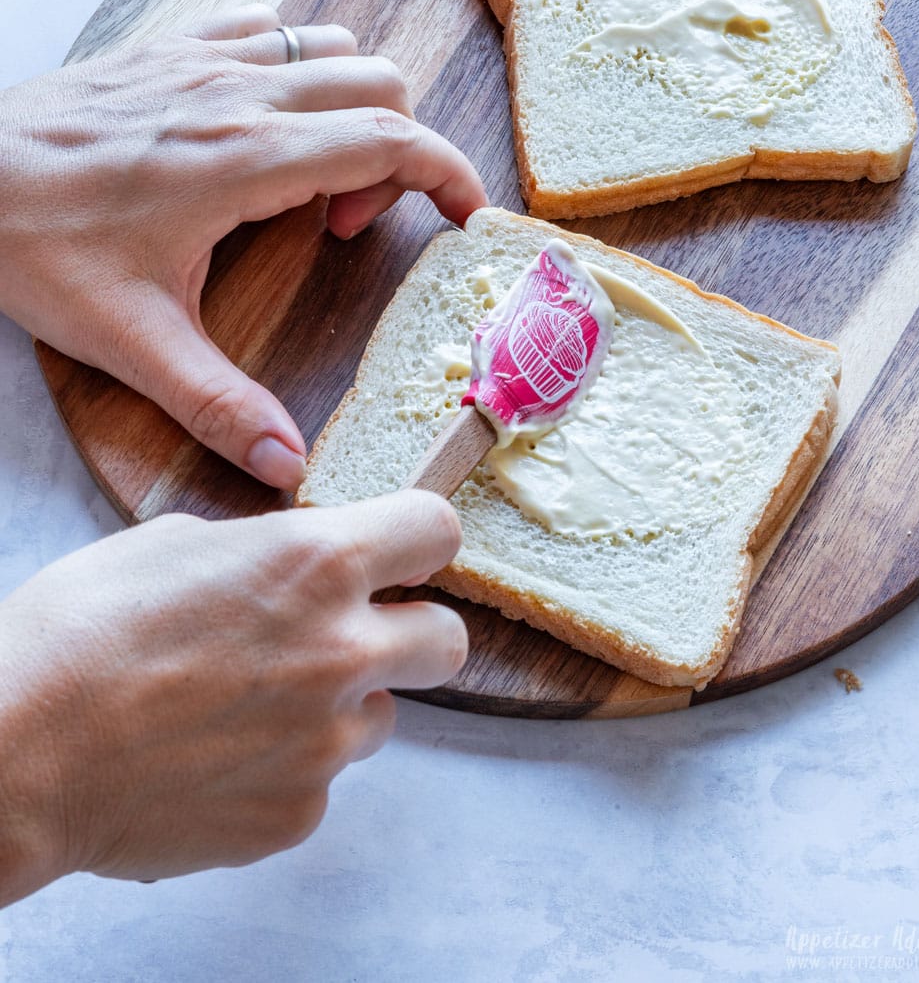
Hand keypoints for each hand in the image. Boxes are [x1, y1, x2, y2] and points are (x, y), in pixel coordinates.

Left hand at [0, 5, 485, 488]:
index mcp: (248, 158)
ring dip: (346, 104)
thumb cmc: (38, 248)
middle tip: (337, 229)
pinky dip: (289, 63)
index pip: (389, 138)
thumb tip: (289, 469)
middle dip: (392, 152)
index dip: (447, 170)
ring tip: (300, 176)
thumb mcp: (133, 341)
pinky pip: (263, 27)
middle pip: (377, 85)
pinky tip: (257, 116)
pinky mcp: (167, 47)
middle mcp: (239, 93)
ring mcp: (202, 59)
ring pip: (328, 48)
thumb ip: (219, 404)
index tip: (466, 213)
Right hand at [0, 491, 466, 903]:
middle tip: (347, 634)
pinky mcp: (296, 815)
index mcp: (316, 563)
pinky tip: (216, 756)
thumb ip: (263, 552)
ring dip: (337, 704)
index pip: (436, 531)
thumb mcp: (176, 543)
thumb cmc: (81, 632)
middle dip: (409, 632)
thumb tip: (287, 566)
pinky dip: (285, 767)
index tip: (398, 551)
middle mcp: (342, 651)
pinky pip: (321, 782)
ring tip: (250, 703)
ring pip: (379, 716)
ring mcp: (324, 743)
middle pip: (447, 640)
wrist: (19, 754)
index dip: (417, 540)